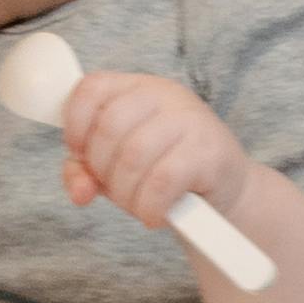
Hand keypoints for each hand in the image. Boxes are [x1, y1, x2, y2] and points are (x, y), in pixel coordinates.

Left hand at [59, 66, 253, 256]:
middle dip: (102, 169)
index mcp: (138, 88)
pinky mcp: (209, 152)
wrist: (228, 189)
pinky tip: (154, 214)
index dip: (75, 124)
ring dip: (126, 194)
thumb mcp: (118, 165)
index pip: (91, 88)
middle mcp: (165, 95)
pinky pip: (162, 181)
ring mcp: (190, 120)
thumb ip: (86, 171)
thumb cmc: (166, 171)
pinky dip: (149, 206)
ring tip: (138, 205)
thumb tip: (79, 191)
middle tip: (117, 190)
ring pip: (133, 156)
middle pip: (108, 127)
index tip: (80, 154)